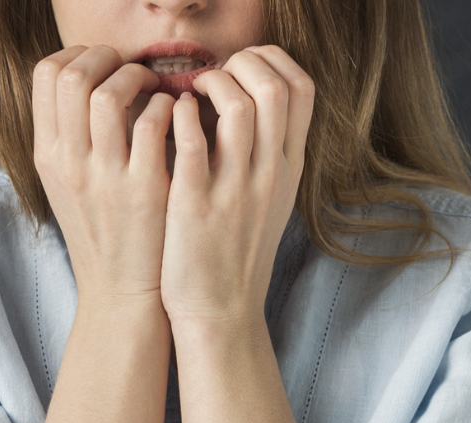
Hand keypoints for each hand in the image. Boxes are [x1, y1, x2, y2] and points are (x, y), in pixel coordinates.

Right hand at [32, 45, 175, 309]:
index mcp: (48, 156)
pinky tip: (177, 117)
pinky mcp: (144, 191)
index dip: (80, 55)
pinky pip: (153, 123)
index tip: (105, 65)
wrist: (122, 294)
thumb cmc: (105, 234)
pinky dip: (168, 107)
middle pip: (72, 76)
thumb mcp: (69, 185)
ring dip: (139, 77)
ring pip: (108, 93)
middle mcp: (69, 163)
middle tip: (133, 70)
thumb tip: (92, 81)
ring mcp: (104, 177)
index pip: (47, 75)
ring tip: (156, 89)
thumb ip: (73, 135)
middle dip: (108, 58)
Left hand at [159, 45, 313, 328]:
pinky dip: (179, 116)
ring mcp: (235, 189)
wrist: (221, 312)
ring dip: (209, 83)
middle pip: (276, 87)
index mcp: (290, 168)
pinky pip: (192, 141)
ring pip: (239, 106)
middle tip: (212, 74)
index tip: (241, 67)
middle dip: (242, 62)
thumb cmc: (236, 253)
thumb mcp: (270, 199)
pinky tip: (167, 119)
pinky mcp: (196, 206)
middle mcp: (270, 174)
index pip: (303, 89)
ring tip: (187, 92)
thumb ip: (269, 152)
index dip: (272, 62)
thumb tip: (252, 101)